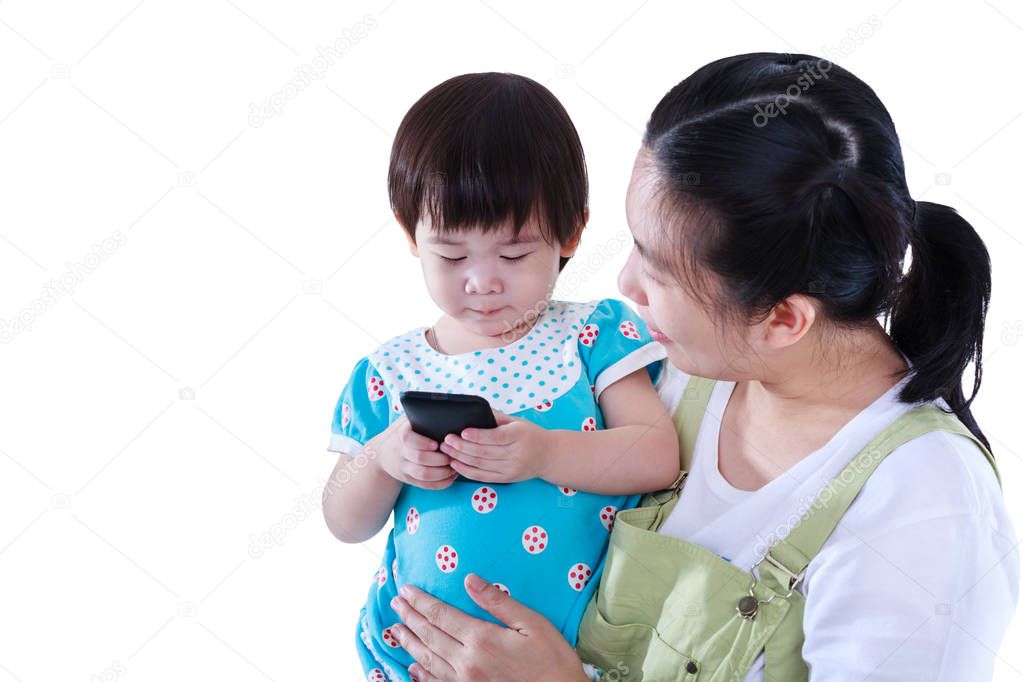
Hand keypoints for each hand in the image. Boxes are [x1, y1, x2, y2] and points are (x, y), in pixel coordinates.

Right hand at [372, 416, 457, 489]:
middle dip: (440, 459)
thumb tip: (445, 409)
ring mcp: (403, 467)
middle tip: (454, 456)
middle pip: (420, 459)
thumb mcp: (406, 421)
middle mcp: (400, 452)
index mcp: (401, 434)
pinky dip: (440, 483)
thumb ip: (420, 416)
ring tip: (455, 467)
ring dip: (442, 473)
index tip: (436, 444)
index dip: (423, 443)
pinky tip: (451, 477)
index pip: (408, 439)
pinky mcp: (408, 479)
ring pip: (424, 475)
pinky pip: (425, 485)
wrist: (382, 453)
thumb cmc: (403, 432)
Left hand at [390, 573, 587, 681]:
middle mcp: (466, 662)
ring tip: (396, 629)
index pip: (441, 614)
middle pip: (429, 635)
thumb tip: (470, 580)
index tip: (406, 589)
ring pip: (427, 659)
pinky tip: (413, 666)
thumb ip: (498, 602)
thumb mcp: (533, 624)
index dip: (421, 601)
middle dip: (409, 616)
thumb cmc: (552, 661)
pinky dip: (420, 674)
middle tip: (395, 602)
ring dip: (409, 642)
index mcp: (481, 639)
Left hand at [439, 411, 547, 482]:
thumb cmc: (530, 434)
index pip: (496, 437)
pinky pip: (482, 477)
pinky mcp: (506, 479)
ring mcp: (510, 468)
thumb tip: (474, 412)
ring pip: (480, 465)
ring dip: (460, 458)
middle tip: (447, 440)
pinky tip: (455, 464)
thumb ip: (496, 417)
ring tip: (446, 450)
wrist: (548, 456)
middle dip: (462, 447)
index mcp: (519, 435)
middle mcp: (516, 454)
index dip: (478, 436)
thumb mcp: (518, 421)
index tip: (462, 432)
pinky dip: (467, 471)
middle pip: (484, 452)